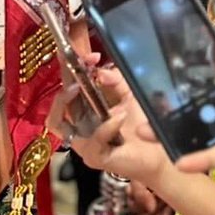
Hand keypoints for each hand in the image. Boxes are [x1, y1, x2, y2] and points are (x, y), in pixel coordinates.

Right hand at [59, 73, 168, 187]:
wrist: (158, 153)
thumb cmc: (142, 125)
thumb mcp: (130, 96)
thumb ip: (117, 81)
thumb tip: (101, 71)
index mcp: (85, 113)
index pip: (67, 93)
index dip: (71, 72)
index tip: (90, 57)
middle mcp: (79, 128)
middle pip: (56, 107)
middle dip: (64, 84)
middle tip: (80, 69)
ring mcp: (84, 144)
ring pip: (57, 123)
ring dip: (68, 102)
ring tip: (79, 88)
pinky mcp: (94, 157)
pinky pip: (93, 140)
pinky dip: (106, 126)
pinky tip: (121, 117)